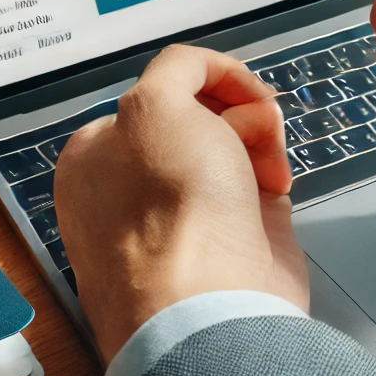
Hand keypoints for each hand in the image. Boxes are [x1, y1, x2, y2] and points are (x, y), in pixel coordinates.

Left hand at [54, 45, 306, 364]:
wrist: (211, 306)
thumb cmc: (171, 204)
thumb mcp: (155, 104)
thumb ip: (177, 69)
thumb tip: (203, 73)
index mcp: (98, 154)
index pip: (158, 92)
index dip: (204, 81)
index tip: (238, 86)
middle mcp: (136, 182)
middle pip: (200, 115)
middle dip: (236, 109)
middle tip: (258, 123)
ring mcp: (185, 212)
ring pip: (235, 142)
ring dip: (260, 137)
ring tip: (269, 161)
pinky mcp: (233, 235)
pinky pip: (258, 179)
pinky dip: (273, 170)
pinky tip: (277, 184)